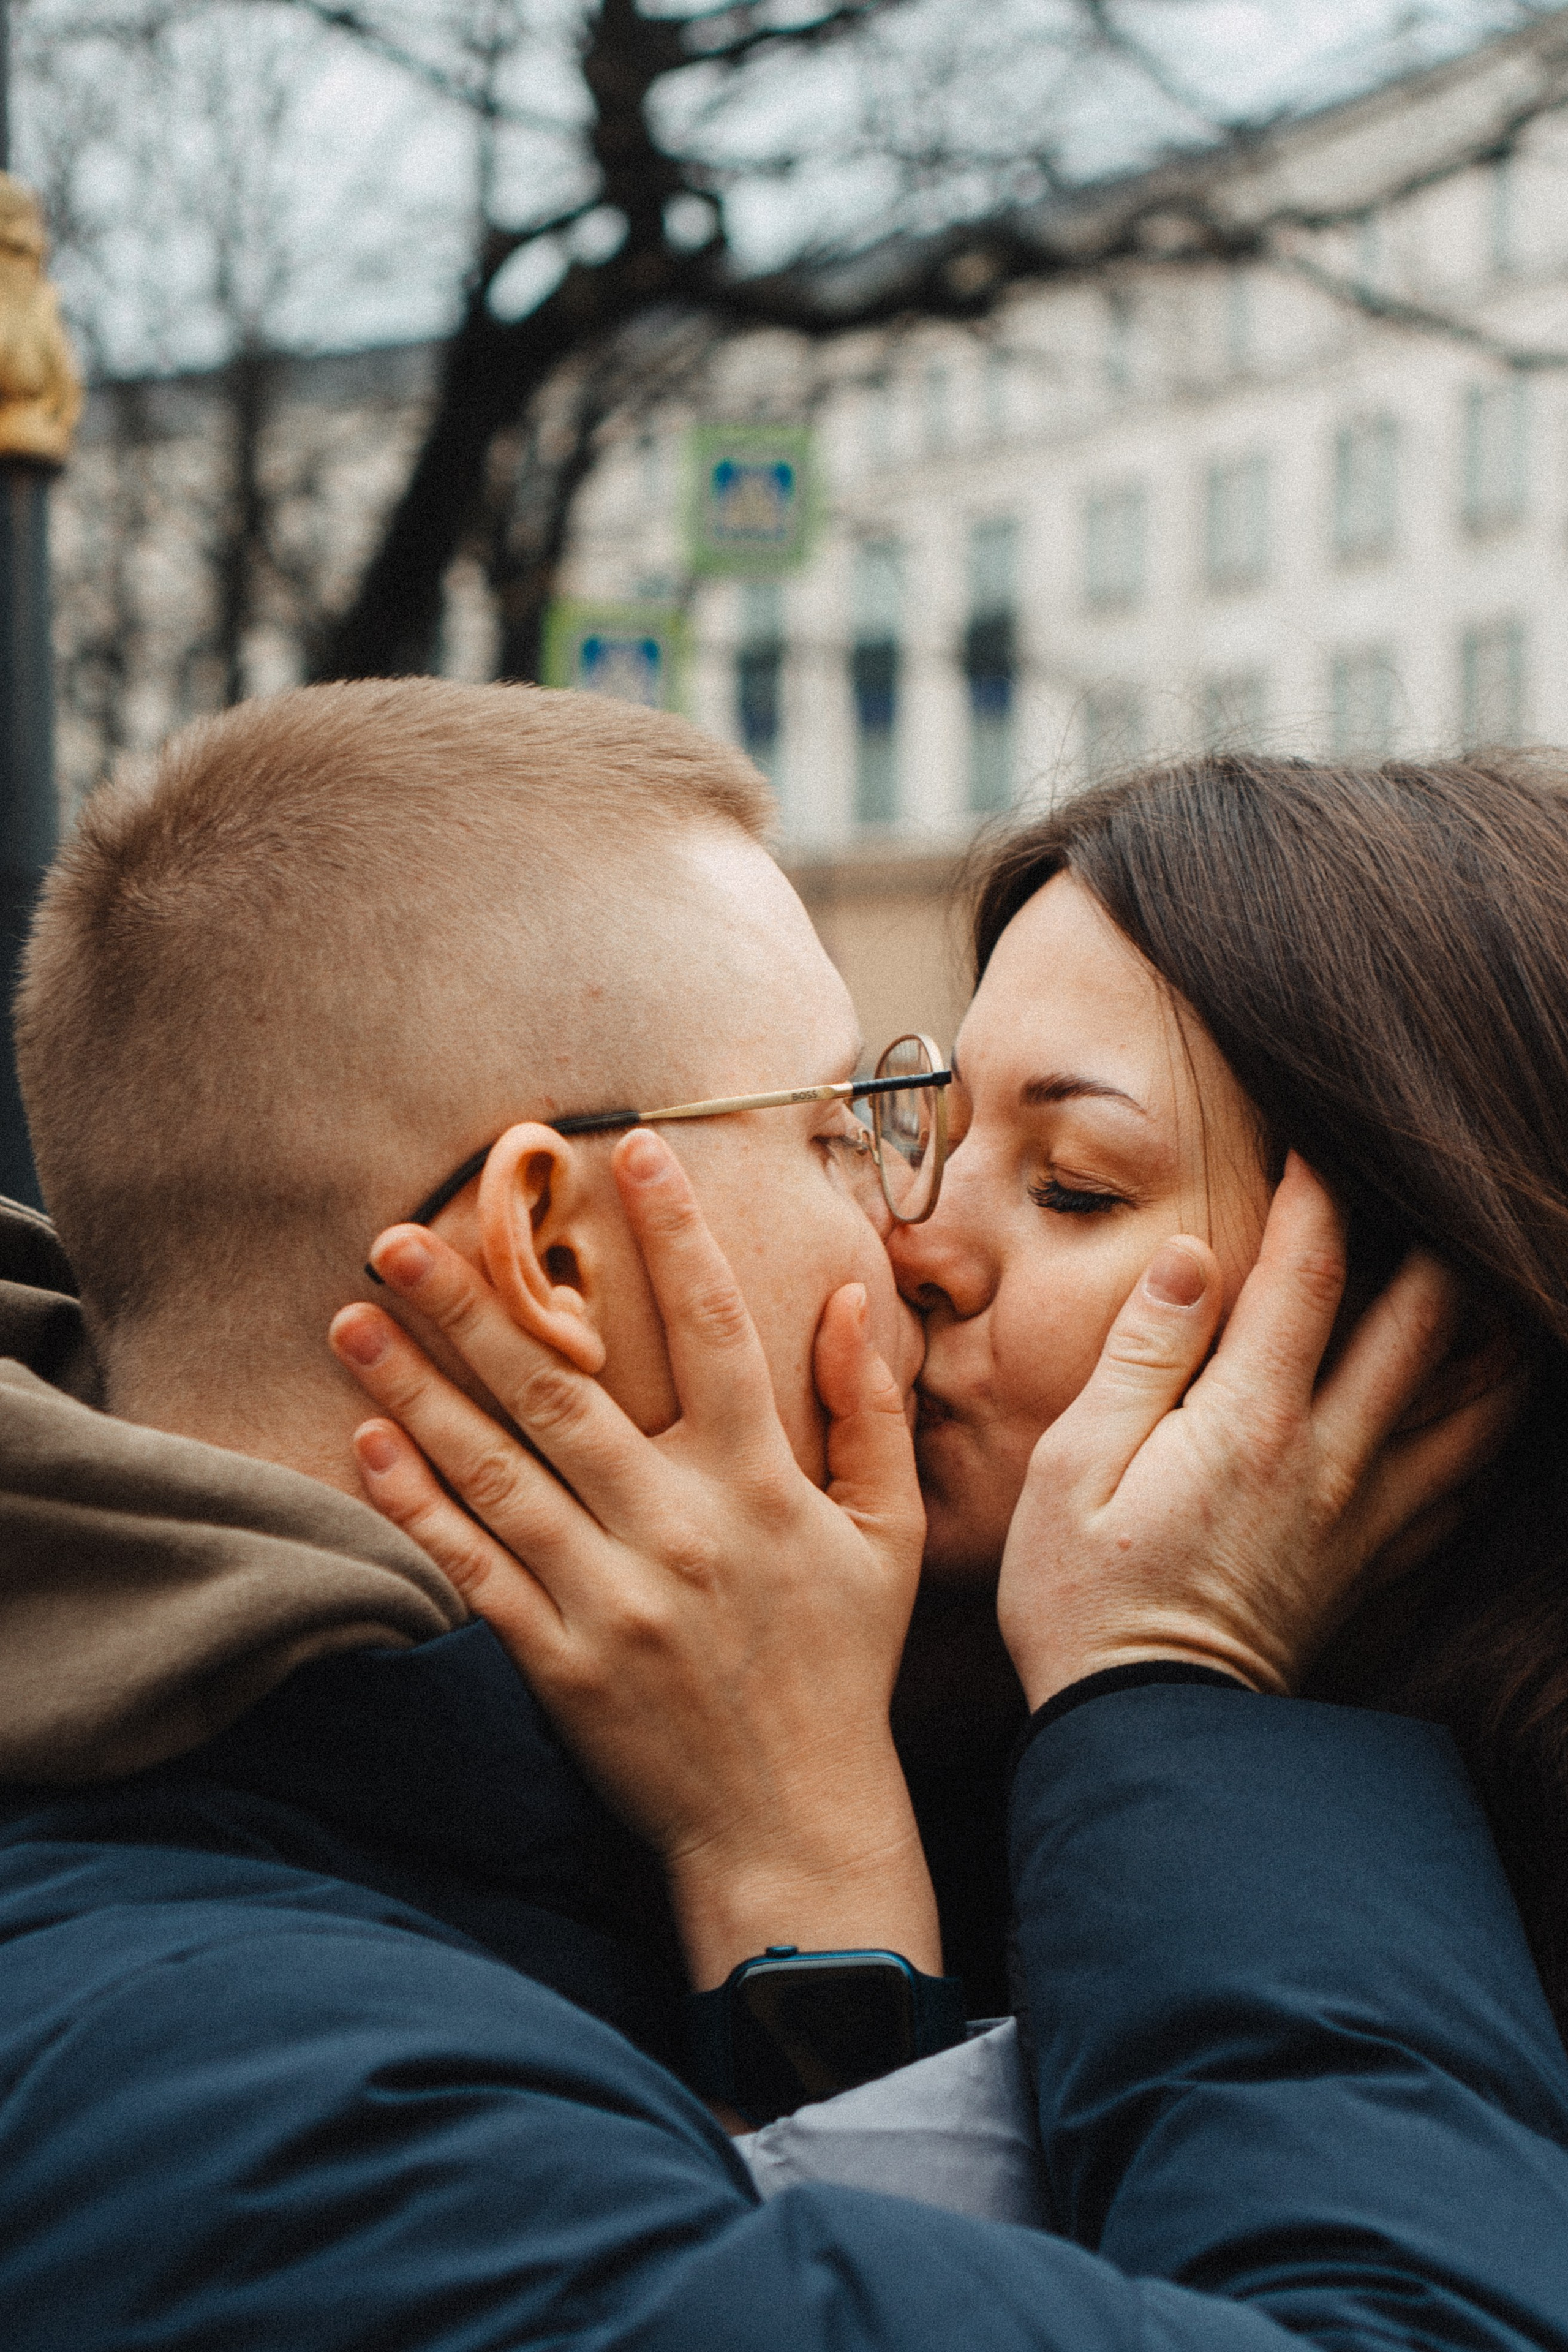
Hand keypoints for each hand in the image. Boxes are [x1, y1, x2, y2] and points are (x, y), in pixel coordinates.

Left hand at [328, 1129, 936, 1989]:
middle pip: (561, 1388)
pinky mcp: (559, 1660)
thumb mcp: (887, 1536)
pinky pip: (475, 1568)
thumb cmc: (840, 1666)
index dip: (674, 1234)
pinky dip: (420, 1505)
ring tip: (349, 1320)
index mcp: (760, 1486)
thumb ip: (870, 1412)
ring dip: (415, 1389)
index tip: (631, 1147)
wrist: (793, 1822)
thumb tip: (852, 1301)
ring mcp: (611, 1596)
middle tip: (397, 1232)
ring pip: (496, 1469)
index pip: (715, 1330)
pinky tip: (370, 1442)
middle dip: (473, 1303)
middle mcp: (679, 1528)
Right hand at [999, 1154, 1525, 1710]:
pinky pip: (1463, 1486)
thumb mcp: (1072, 1466)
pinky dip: (1484, 1431)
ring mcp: (1366, 1517)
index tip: (1314, 1139)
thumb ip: (1141, 1356)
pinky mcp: (1376, 1568)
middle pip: (1426, 1322)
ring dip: (1486, 1330)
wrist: (1148, 1738)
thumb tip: (1197, 1258)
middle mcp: (1331, 1459)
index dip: (1322, 1191)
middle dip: (1432, 1240)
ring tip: (1478, 1277)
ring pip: (1474, 1403)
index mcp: (1250, 1421)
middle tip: (1421, 1189)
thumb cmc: (1083, 1597)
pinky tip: (1476, 1407)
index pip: (1312, 1272)